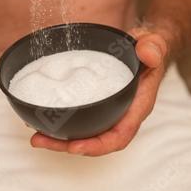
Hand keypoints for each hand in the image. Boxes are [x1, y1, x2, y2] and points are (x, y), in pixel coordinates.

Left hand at [30, 27, 169, 155]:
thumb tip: (149, 55)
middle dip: (68, 146)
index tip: (74, 146)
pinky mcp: (96, 104)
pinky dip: (60, 124)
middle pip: (96, 141)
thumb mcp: (153, 43)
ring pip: (84, 134)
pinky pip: (79, 120)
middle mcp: (122, 114)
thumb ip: (153, 47)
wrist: (144, 48)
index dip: (97, 145)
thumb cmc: (148, 48)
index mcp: (137, 106)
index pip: (119, 135)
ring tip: (36, 137)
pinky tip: (39, 120)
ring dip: (59, 140)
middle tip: (40, 141)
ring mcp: (108, 111)